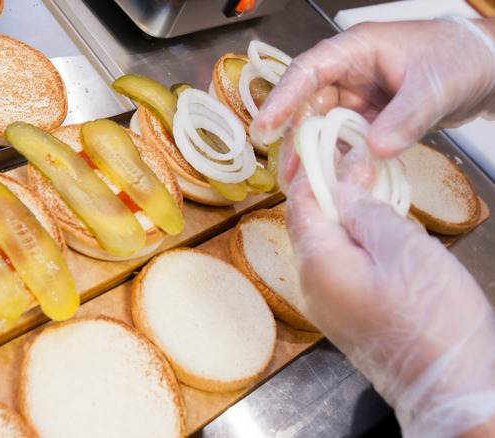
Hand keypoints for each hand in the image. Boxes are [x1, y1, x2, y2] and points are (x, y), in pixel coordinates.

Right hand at [250, 17, 494, 189]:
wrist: (488, 68)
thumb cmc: (460, 57)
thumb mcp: (434, 87)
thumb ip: (405, 118)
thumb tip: (375, 149)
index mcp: (357, 49)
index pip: (308, 71)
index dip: (283, 98)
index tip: (266, 127)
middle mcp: (351, 72)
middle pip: (308, 104)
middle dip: (296, 138)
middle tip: (289, 171)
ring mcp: (359, 96)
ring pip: (324, 126)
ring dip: (315, 154)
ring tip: (306, 182)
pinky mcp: (370, 117)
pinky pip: (346, 140)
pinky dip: (340, 159)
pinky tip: (335, 179)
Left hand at [286, 170, 494, 436]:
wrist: (450, 386)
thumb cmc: (433, 322)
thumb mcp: (403, 248)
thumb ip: (365, 211)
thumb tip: (339, 187)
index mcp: (317, 264)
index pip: (298, 204)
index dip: (311, 169)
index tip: (327, 143)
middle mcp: (311, 286)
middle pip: (310, 223)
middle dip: (332, 189)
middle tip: (363, 163)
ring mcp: (327, 304)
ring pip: (327, 244)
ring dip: (348, 214)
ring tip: (377, 188)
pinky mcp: (347, 314)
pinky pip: (341, 267)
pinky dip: (356, 241)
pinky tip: (381, 229)